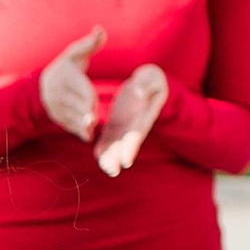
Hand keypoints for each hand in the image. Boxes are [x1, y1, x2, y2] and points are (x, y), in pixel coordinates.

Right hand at [38, 28, 103, 139]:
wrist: (43, 85)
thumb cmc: (67, 67)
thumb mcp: (76, 54)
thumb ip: (90, 44)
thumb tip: (100, 29)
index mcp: (64, 76)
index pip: (81, 91)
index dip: (90, 100)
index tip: (94, 106)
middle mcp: (57, 93)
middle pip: (79, 106)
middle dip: (87, 113)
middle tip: (94, 120)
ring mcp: (55, 106)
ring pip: (74, 118)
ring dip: (83, 124)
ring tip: (91, 127)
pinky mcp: (57, 117)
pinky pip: (69, 126)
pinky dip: (79, 131)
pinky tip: (88, 136)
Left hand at [94, 63, 167, 178]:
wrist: (145, 82)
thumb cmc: (152, 79)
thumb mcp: (152, 78)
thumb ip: (146, 85)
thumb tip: (138, 92)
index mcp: (144, 115)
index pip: (137, 133)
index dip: (131, 147)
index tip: (126, 161)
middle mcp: (134, 124)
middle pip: (126, 143)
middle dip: (118, 157)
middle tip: (112, 171)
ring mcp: (125, 125)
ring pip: (117, 143)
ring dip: (111, 156)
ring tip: (105, 168)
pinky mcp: (116, 122)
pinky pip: (109, 136)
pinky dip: (104, 145)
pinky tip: (98, 155)